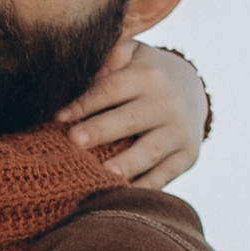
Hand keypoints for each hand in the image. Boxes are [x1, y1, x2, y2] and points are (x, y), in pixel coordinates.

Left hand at [55, 37, 206, 189]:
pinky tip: (123, 195)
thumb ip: (108, 57)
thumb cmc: (143, 73)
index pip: (110, 90)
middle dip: (102, 130)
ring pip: (150, 151)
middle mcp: (168, 103)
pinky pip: (165, 175)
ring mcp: (180, 132)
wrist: (191, 89)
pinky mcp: (187, 156)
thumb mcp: (131, 55)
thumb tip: (84, 71)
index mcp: (148, 75)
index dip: (84, 103)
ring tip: (105, 174)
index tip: (58, 117)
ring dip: (127, 164)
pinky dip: (146, 187)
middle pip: (129, 119)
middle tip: (76, 140)